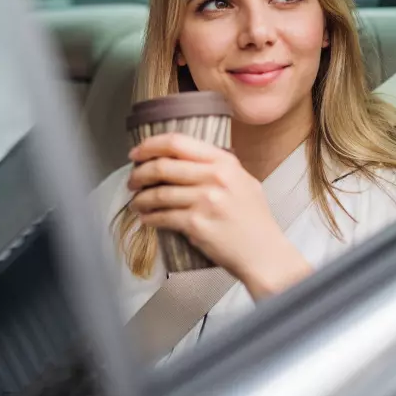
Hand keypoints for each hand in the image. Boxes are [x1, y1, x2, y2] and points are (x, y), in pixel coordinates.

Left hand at [127, 133, 312, 298]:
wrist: (265, 254)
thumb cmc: (254, 220)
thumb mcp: (243, 181)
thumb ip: (217, 166)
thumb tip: (183, 158)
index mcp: (224, 162)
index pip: (177, 142)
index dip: (150, 146)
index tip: (136, 154)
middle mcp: (214, 177)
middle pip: (163, 166)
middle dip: (139, 173)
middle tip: (131, 181)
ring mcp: (205, 201)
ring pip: (159, 193)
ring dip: (141, 198)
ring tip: (136, 203)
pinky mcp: (196, 225)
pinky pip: (163, 217)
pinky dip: (149, 218)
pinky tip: (146, 219)